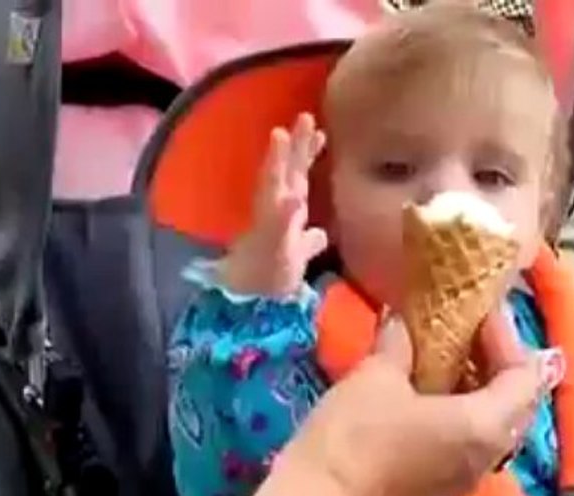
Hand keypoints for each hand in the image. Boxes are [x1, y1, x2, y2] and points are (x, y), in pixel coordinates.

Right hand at [220, 113, 327, 296]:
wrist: (253, 301)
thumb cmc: (272, 276)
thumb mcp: (297, 255)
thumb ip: (308, 241)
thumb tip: (319, 233)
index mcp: (286, 212)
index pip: (298, 177)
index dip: (307, 153)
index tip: (320, 130)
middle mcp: (277, 212)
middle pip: (288, 173)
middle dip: (296, 145)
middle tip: (306, 116)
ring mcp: (271, 226)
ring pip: (275, 189)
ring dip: (278, 163)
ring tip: (281, 136)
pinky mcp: (268, 245)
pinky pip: (277, 228)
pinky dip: (284, 213)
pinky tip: (292, 200)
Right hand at [275, 311, 554, 495]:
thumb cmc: (356, 434)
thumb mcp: (376, 375)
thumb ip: (400, 343)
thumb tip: (403, 319)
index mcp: (485, 425)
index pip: (524, 375)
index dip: (507, 337)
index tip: (481, 311)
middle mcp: (489, 456)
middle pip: (519, 404)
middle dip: (503, 364)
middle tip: (475, 332)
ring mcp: (467, 478)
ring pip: (497, 427)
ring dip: (485, 391)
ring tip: (456, 359)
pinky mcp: (442, 489)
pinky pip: (473, 444)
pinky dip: (467, 415)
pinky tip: (435, 395)